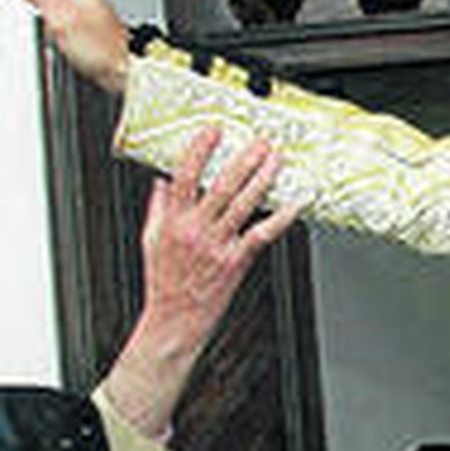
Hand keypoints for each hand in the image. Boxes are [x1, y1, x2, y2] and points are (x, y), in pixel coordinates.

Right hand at [101, 127, 300, 436]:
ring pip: (243, 204)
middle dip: (242, 160)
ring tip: (277, 159)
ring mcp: (217, 245)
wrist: (176, 320)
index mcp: (172, 221)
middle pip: (221, 186)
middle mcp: (196, 230)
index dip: (199, 152)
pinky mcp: (237, 261)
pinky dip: (282, 216)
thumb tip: (162, 181)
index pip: (184, 177)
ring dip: (263, 179)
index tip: (213, 130)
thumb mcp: (150, 240)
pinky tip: (297, 201)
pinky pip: (263, 233)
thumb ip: (158, 208)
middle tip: (260, 140)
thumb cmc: (165, 281)